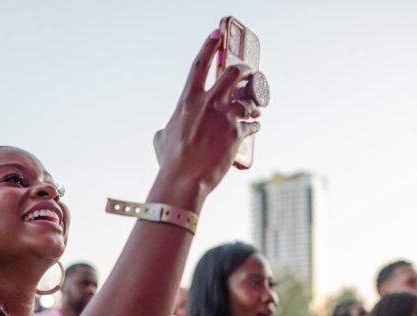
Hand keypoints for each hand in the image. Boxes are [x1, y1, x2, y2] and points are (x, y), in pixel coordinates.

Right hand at [149, 30, 262, 211]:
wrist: (183, 181)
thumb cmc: (170, 162)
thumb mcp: (161, 139)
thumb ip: (167, 127)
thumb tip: (164, 131)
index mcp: (187, 101)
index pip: (200, 64)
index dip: (209, 45)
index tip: (217, 33)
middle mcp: (207, 104)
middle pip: (233, 73)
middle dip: (243, 71)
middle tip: (247, 74)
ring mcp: (224, 117)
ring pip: (248, 98)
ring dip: (253, 102)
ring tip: (254, 108)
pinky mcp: (237, 132)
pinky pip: (253, 123)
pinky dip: (254, 125)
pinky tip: (253, 128)